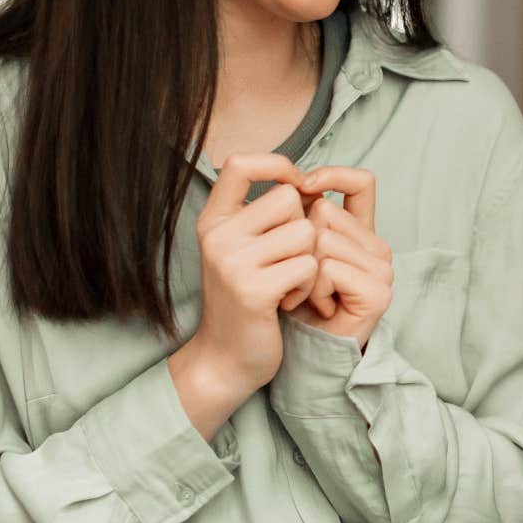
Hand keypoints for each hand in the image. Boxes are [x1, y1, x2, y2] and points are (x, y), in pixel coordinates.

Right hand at [168, 153, 317, 438]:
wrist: (225, 359)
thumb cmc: (246, 298)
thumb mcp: (244, 249)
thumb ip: (264, 215)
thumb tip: (305, 181)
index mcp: (213, 220)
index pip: (240, 163)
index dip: (276, 164)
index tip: (297, 184)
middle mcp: (216, 236)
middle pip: (288, 198)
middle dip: (304, 226)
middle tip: (290, 260)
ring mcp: (231, 262)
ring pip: (305, 232)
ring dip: (309, 260)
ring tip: (289, 283)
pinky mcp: (253, 290)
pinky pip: (309, 266)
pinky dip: (309, 286)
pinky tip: (288, 301)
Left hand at [282, 166, 393, 349]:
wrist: (300, 350)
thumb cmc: (292, 301)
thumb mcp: (294, 251)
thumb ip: (301, 217)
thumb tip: (289, 181)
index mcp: (360, 232)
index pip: (361, 182)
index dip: (333, 174)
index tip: (303, 184)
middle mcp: (377, 246)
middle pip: (325, 211)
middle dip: (299, 242)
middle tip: (301, 277)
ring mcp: (382, 269)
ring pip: (321, 239)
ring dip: (302, 270)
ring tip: (308, 294)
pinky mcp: (378, 291)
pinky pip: (328, 268)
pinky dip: (312, 289)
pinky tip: (319, 306)